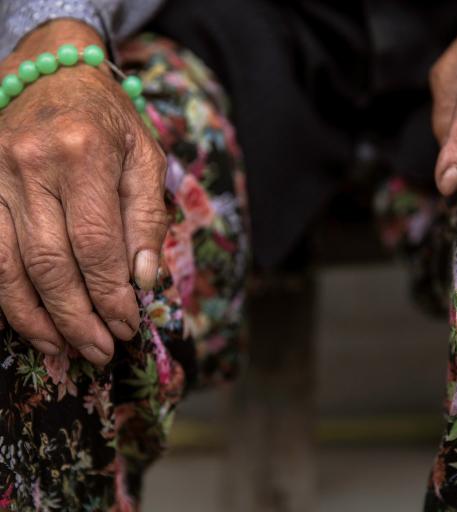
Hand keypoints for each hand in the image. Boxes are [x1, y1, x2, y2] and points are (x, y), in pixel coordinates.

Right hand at [0, 20, 166, 364]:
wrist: (53, 73)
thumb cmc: (109, 120)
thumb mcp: (145, 158)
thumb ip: (147, 218)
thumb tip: (145, 280)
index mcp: (83, 153)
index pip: (97, 244)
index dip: (111, 294)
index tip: (128, 325)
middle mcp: (29, 164)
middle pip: (51, 263)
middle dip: (78, 318)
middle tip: (101, 351)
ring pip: (8, 266)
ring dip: (37, 319)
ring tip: (67, 351)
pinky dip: (5, 297)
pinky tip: (29, 323)